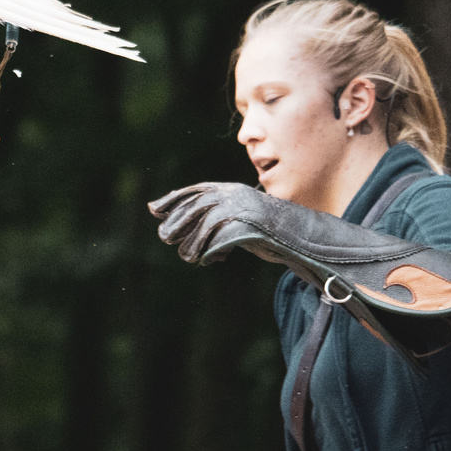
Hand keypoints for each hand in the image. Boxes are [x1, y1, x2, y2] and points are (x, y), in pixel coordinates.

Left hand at [147, 181, 268, 264]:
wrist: (297, 235)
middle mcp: (235, 196)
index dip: (173, 200)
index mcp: (229, 190)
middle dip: (178, 221)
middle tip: (165, 237)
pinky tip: (206, 260)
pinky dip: (212, 251)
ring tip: (187, 255)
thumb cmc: (260, 228)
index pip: (194, 191)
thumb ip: (210, 215)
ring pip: (208, 223)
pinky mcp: (253, 228)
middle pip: (197, 205)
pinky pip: (224, 239)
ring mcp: (244, 210)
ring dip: (193, 242)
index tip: (154, 209)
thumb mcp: (234, 216)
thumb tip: (170, 220)